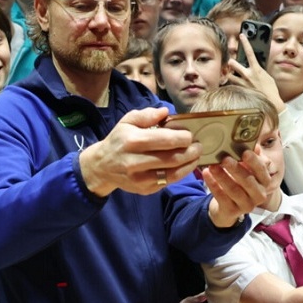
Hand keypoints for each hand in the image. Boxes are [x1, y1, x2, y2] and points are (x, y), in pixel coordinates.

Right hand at [79, 107, 201, 196]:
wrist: (102, 166)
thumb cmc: (119, 140)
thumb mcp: (127, 121)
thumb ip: (146, 115)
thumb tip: (166, 112)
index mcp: (133, 141)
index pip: (165, 140)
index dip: (183, 137)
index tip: (191, 134)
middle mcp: (135, 161)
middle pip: (172, 158)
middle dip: (191, 152)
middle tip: (199, 146)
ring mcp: (140, 178)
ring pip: (173, 174)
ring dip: (189, 165)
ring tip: (196, 156)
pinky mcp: (144, 190)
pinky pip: (168, 182)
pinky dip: (180, 174)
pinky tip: (185, 166)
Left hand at [203, 150, 270, 227]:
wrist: (229, 207)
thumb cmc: (240, 183)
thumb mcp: (247, 171)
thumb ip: (250, 159)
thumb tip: (253, 145)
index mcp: (264, 182)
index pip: (261, 171)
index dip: (254, 162)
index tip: (245, 152)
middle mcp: (259, 195)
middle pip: (248, 182)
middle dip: (236, 170)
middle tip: (225, 159)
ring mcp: (246, 205)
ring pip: (234, 190)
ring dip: (222, 177)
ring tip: (212, 166)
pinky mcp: (232, 211)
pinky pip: (221, 197)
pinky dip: (213, 185)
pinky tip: (206, 174)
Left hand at [227, 34, 283, 110]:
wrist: (271, 102)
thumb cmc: (271, 90)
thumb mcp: (267, 76)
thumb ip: (259, 71)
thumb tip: (255, 68)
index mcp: (256, 69)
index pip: (249, 52)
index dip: (245, 42)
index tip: (242, 35)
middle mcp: (248, 75)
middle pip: (233, 64)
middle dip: (231, 62)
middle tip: (231, 62)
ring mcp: (243, 83)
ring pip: (230, 76)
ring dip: (230, 75)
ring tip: (232, 76)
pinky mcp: (240, 91)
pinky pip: (232, 86)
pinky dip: (233, 86)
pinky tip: (235, 87)